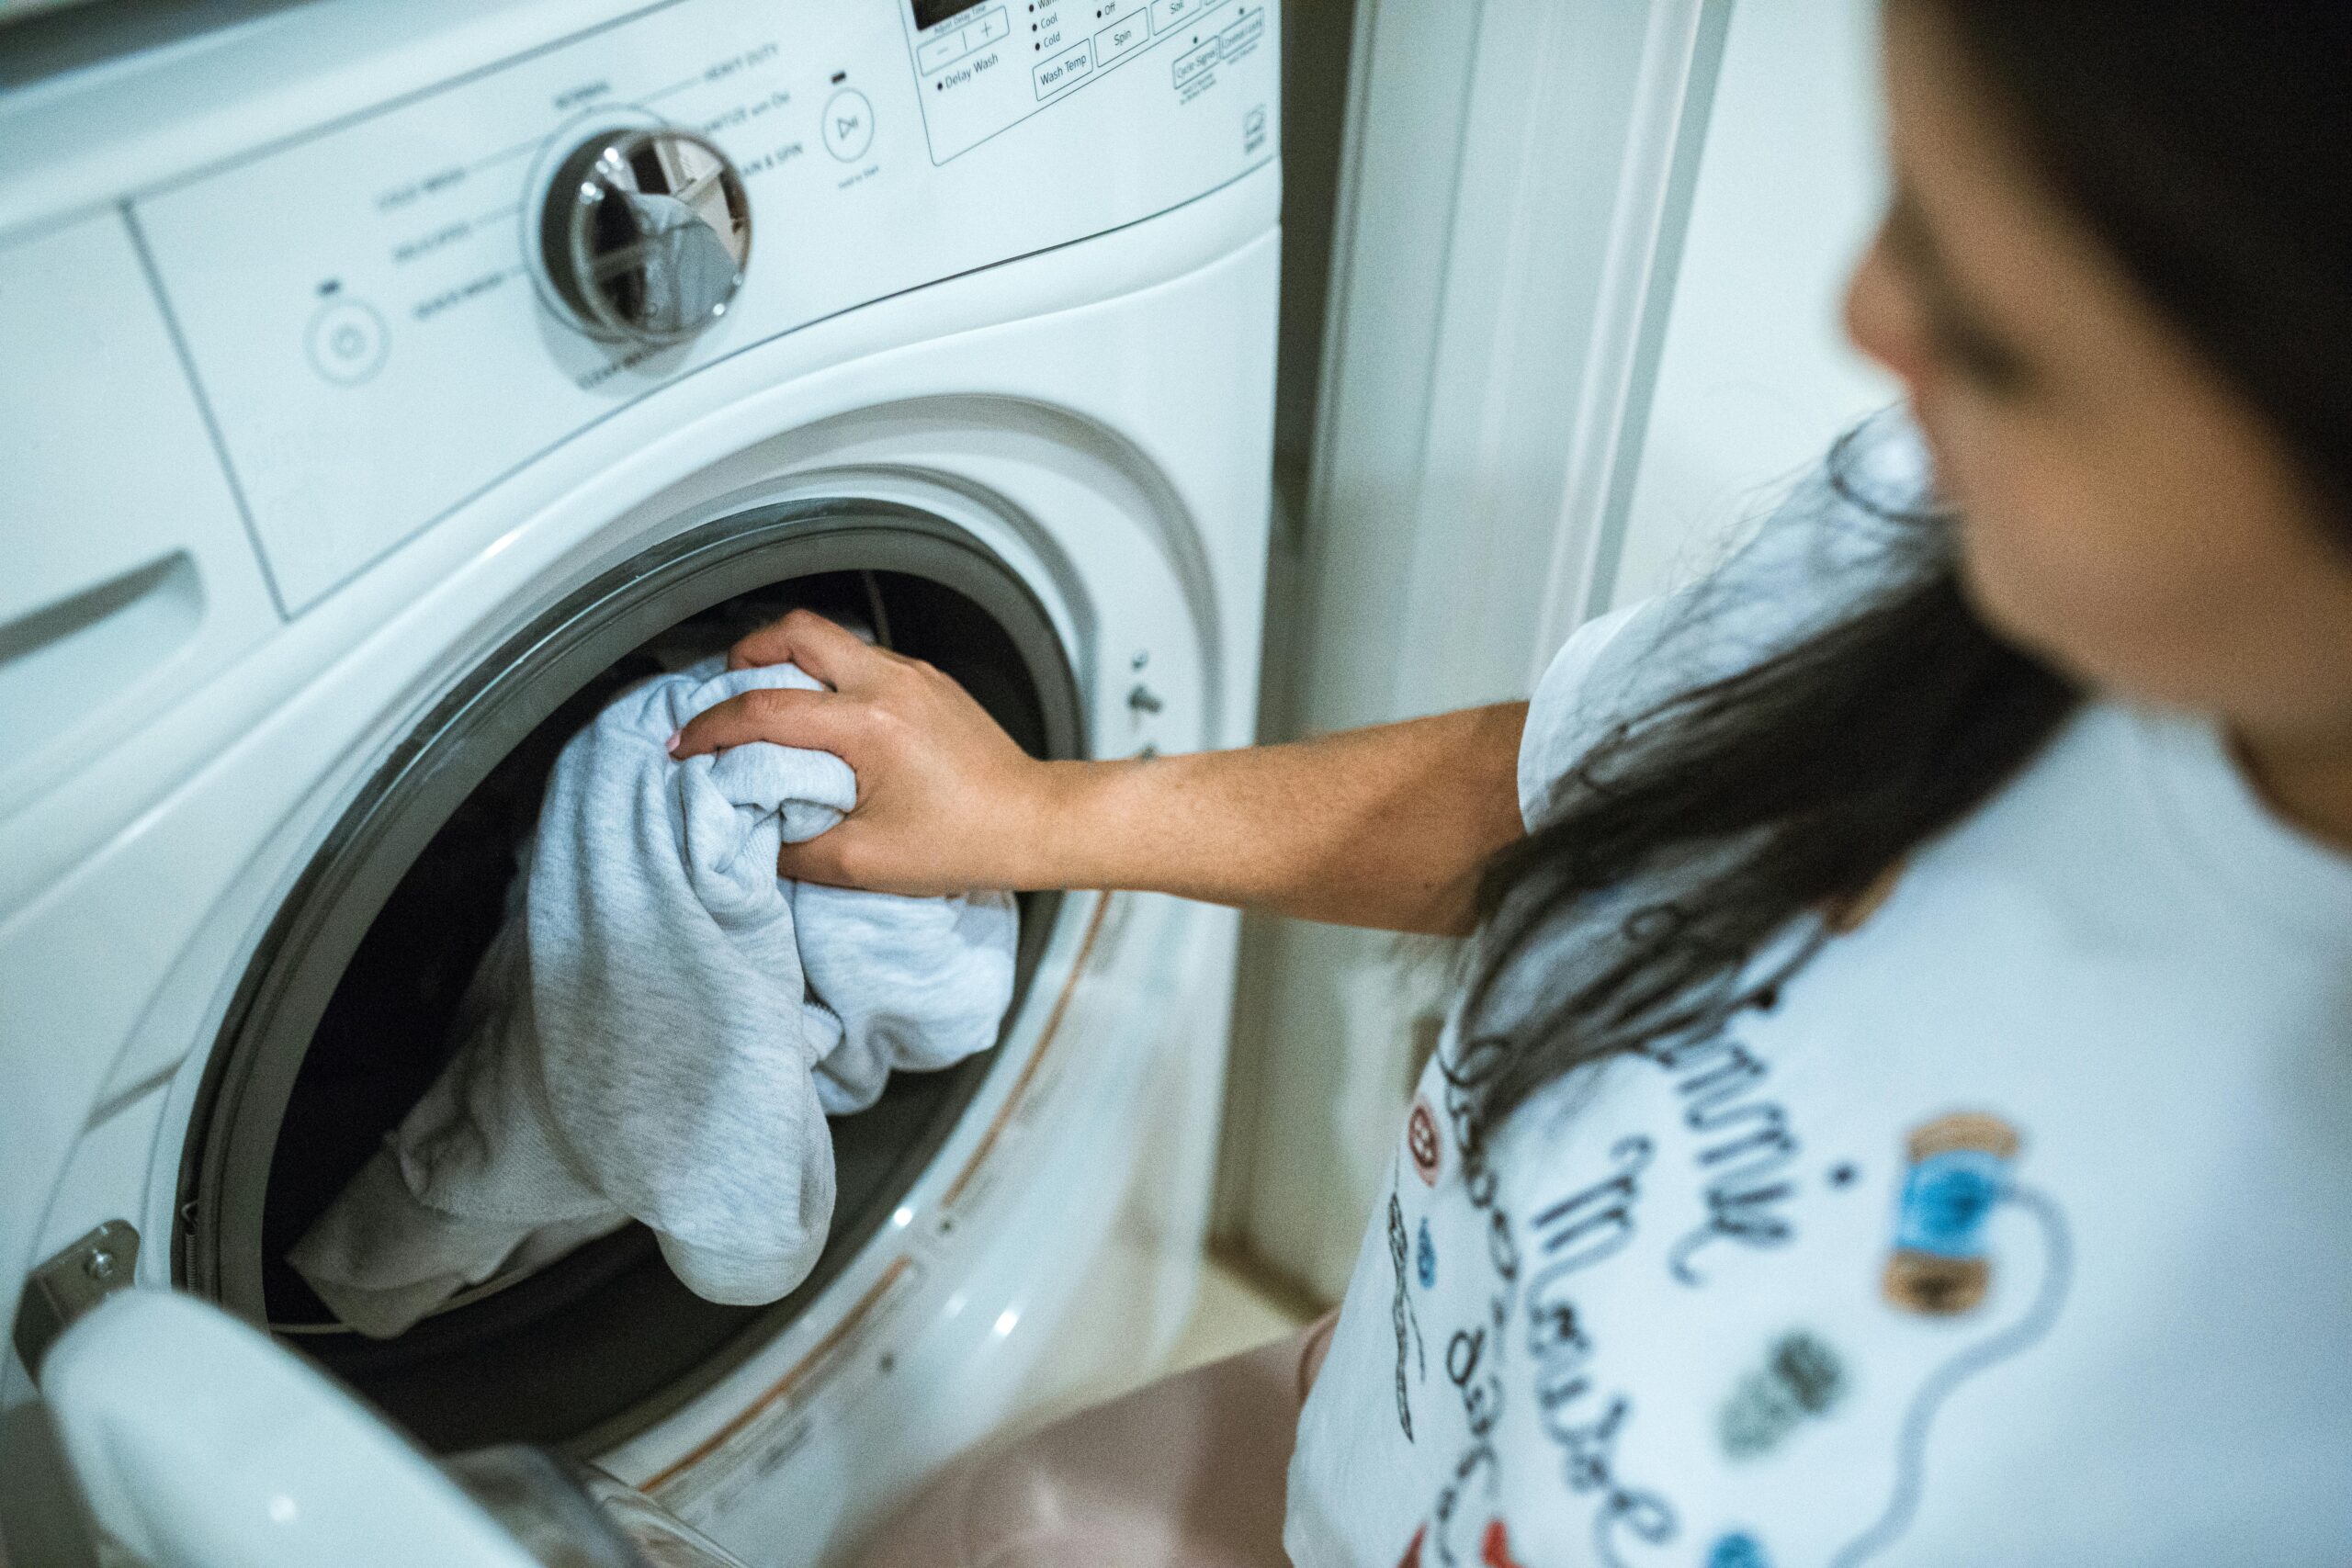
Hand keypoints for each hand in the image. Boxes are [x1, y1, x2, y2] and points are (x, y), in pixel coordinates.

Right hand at [669, 610, 1063, 892]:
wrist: (1036, 822)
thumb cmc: (966, 841)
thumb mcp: (864, 863)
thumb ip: (795, 850)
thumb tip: (754, 836)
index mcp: (868, 725)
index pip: (764, 709)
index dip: (711, 727)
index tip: (686, 746)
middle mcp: (889, 684)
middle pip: (796, 630)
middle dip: (746, 654)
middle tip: (724, 691)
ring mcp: (913, 676)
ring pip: (832, 639)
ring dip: (790, 661)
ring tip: (769, 702)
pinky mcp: (930, 682)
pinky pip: (864, 660)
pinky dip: (829, 676)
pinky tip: (825, 718)